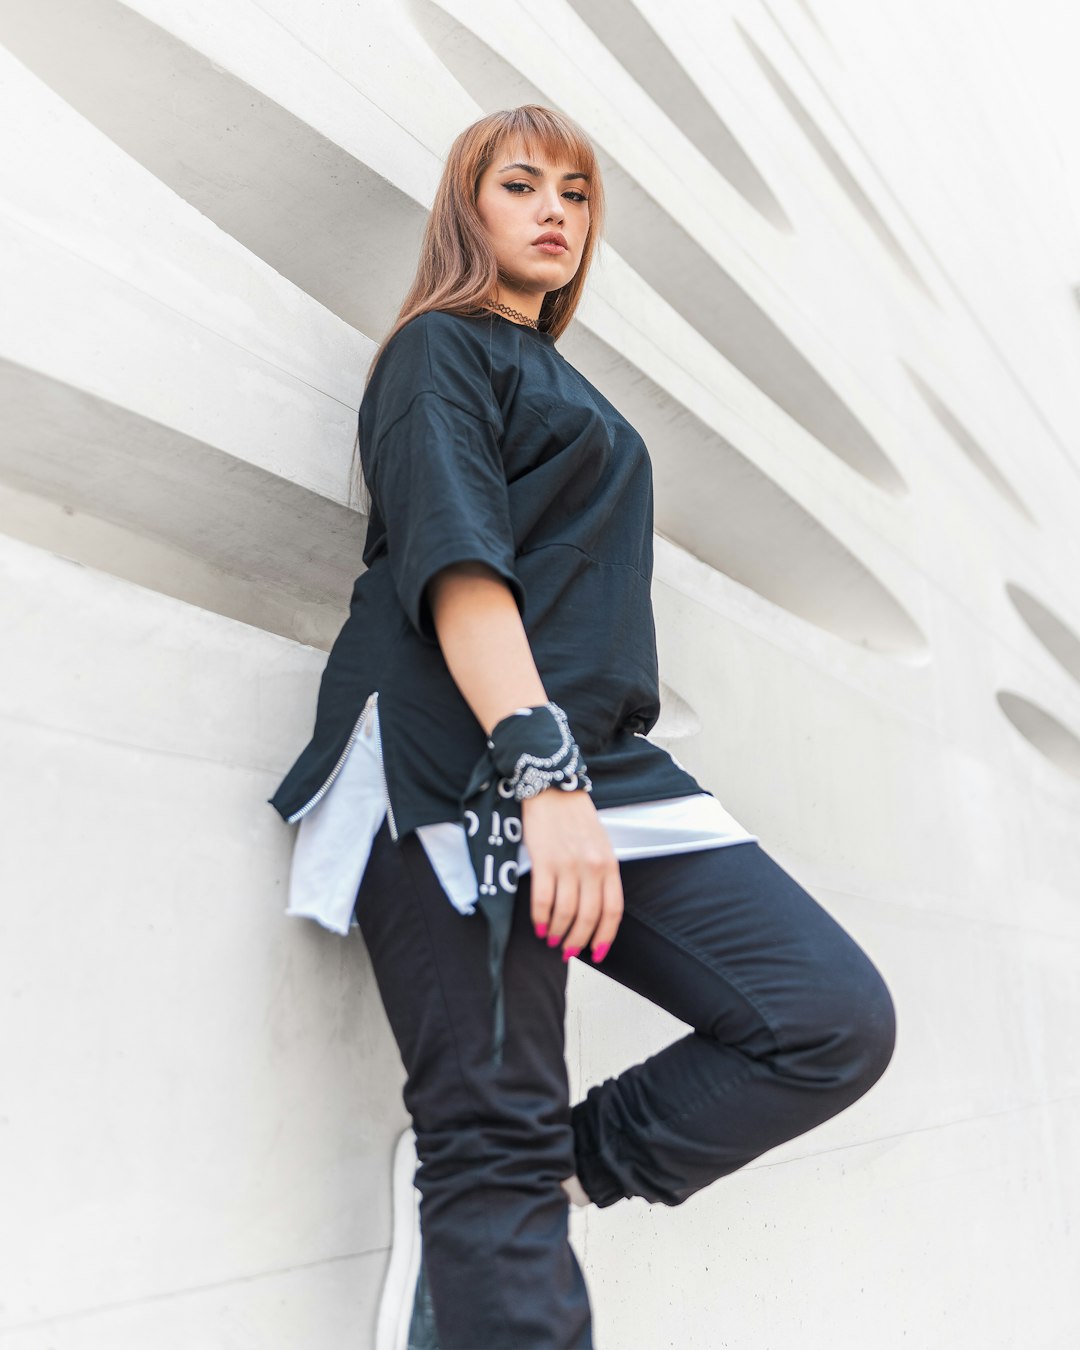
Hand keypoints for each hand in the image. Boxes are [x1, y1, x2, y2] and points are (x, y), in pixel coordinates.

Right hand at [520, 789, 623, 962]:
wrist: (552, 788)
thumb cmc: (576, 818)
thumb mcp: (600, 845)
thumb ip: (601, 874)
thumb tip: (593, 911)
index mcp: (610, 864)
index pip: (613, 910)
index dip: (605, 937)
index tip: (596, 954)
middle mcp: (592, 867)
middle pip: (589, 917)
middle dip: (578, 941)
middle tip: (567, 951)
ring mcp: (568, 864)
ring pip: (566, 913)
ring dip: (557, 932)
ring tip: (551, 939)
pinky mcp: (544, 860)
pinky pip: (543, 900)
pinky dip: (540, 918)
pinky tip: (538, 925)